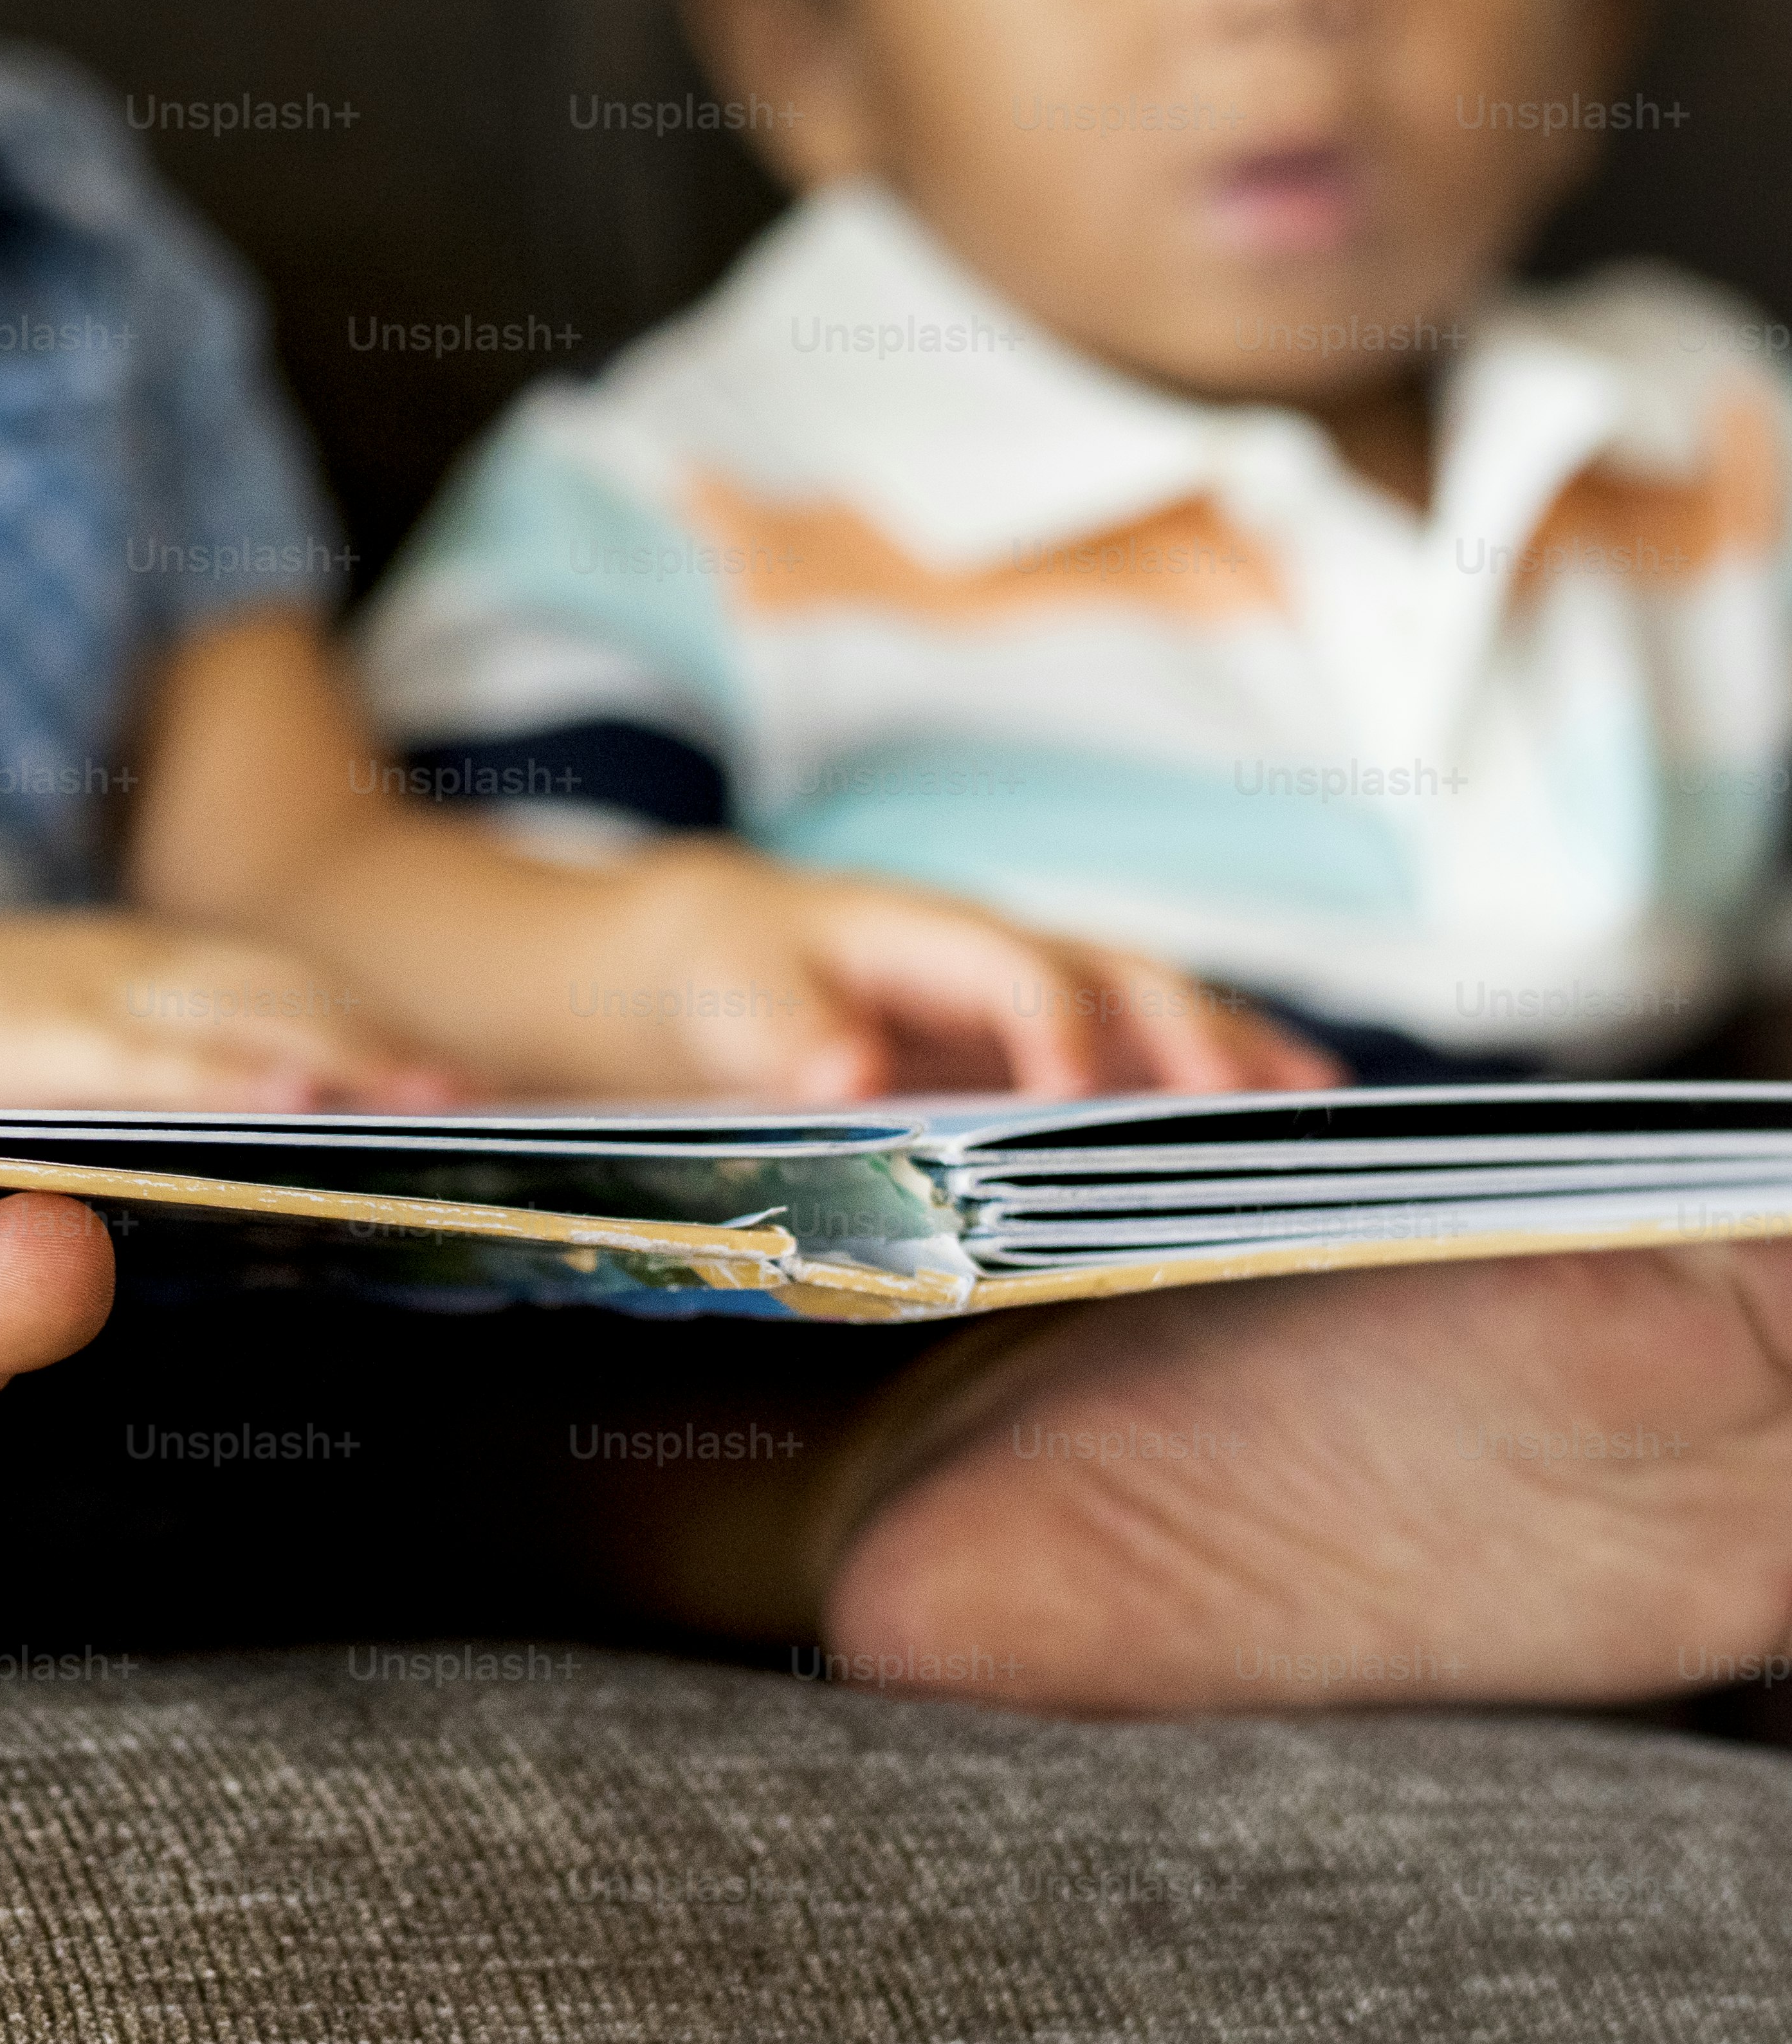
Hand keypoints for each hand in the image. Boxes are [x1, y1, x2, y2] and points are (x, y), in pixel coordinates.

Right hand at [0, 909, 468, 1111]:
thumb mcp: (35, 1047)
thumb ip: (123, 1071)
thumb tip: (225, 1123)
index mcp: (129, 963)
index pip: (280, 988)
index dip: (374, 1024)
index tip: (462, 1074)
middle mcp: (122, 960)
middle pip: (289, 993)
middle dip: (393, 1040)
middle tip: (494, 1093)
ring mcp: (77, 990)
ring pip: (242, 1013)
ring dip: (347, 1049)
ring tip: (438, 1094)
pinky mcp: (26, 1033)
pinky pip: (147, 1055)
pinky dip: (227, 1072)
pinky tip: (296, 1096)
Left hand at [569, 842, 1337, 1101]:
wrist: (728, 949)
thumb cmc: (733, 973)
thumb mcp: (731, 997)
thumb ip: (781, 1031)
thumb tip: (838, 1072)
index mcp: (929, 936)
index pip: (1010, 972)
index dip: (1049, 1025)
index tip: (1069, 1090)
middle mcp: (1006, 954)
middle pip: (1116, 977)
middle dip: (1181, 1031)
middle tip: (1240, 1095)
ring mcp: (1041, 994)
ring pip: (1155, 1008)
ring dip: (1233, 1049)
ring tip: (1314, 1101)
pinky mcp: (1050, 1042)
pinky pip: (1149, 1049)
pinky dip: (1221, 1070)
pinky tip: (1294, 1108)